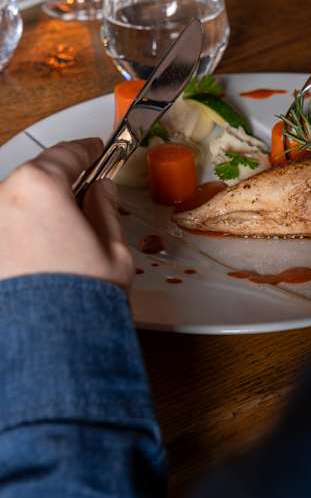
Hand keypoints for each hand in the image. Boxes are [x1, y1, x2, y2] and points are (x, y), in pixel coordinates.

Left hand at [0, 139, 133, 290]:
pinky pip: (6, 232)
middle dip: (60, 184)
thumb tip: (101, 192)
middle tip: (83, 194)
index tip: (94, 151)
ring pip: (16, 206)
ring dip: (38, 212)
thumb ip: (104, 209)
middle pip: (36, 178)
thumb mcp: (113, 248)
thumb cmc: (80, 299)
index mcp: (39, 187)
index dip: (86, 150)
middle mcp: (4, 201)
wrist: (50, 346)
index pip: (66, 154)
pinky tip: (42, 254)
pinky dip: (21, 235)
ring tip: (63, 234)